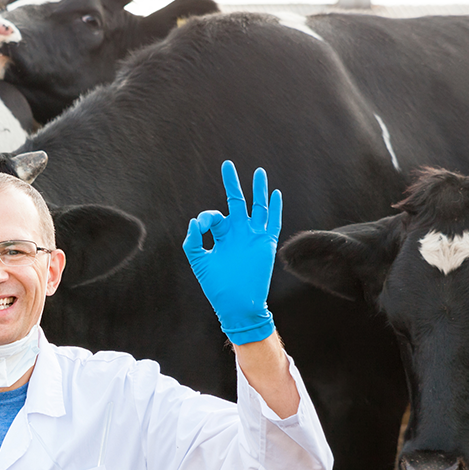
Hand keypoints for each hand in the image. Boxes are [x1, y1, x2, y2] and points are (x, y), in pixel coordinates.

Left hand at [183, 160, 282, 344]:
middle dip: (231, 184)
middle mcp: (238, 233)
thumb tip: (195, 220)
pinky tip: (275, 193)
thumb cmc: (217, 286)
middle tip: (227, 165)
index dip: (206, 217)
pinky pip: (273, 222)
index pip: (214, 217)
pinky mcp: (266, 244)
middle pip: (237, 202)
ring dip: (258, 190)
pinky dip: (275, 208)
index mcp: (222, 236)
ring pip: (258, 208)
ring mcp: (253, 237)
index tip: (202, 224)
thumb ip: (193, 241)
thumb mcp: (200, 262)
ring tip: (259, 172)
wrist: (237, 305)